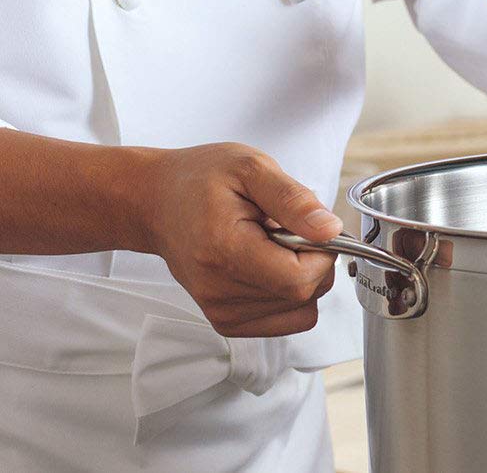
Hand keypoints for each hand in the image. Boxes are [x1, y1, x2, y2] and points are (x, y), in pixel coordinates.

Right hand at [138, 143, 342, 337]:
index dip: (322, 253)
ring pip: (300, 310)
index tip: (309, 227)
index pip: (300, 280)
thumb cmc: (200, 181)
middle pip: (304, 296)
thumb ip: (294, 200)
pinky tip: (267, 265)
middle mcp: (218, 290)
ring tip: (271, 245)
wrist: (155, 202)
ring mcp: (220, 311)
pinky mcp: (225, 321)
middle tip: (287, 230)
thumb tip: (330, 230)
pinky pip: (285, 320)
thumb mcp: (251, 168)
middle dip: (314, 262)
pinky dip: (289, 294)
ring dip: (301, 277)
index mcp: (225, 250)